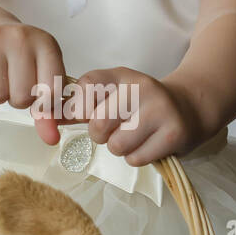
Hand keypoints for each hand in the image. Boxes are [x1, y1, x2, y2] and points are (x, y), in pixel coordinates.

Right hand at [0, 23, 70, 146]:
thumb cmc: (15, 59)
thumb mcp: (38, 76)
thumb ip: (48, 110)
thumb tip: (51, 139)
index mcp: (46, 44)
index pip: (52, 92)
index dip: (43, 105)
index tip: (36, 98)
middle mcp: (20, 37)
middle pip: (22, 97)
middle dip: (16, 99)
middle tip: (10, 84)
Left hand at [67, 66, 204, 166]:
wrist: (190, 108)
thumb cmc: (143, 106)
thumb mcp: (113, 96)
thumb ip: (81, 106)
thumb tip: (45, 115)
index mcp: (121, 75)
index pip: (85, 88)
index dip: (79, 109)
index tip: (88, 116)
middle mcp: (140, 87)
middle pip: (97, 125)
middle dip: (101, 135)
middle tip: (117, 129)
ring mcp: (159, 109)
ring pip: (116, 146)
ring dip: (121, 149)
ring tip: (136, 137)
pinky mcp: (173, 133)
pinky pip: (136, 159)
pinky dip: (138, 158)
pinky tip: (149, 144)